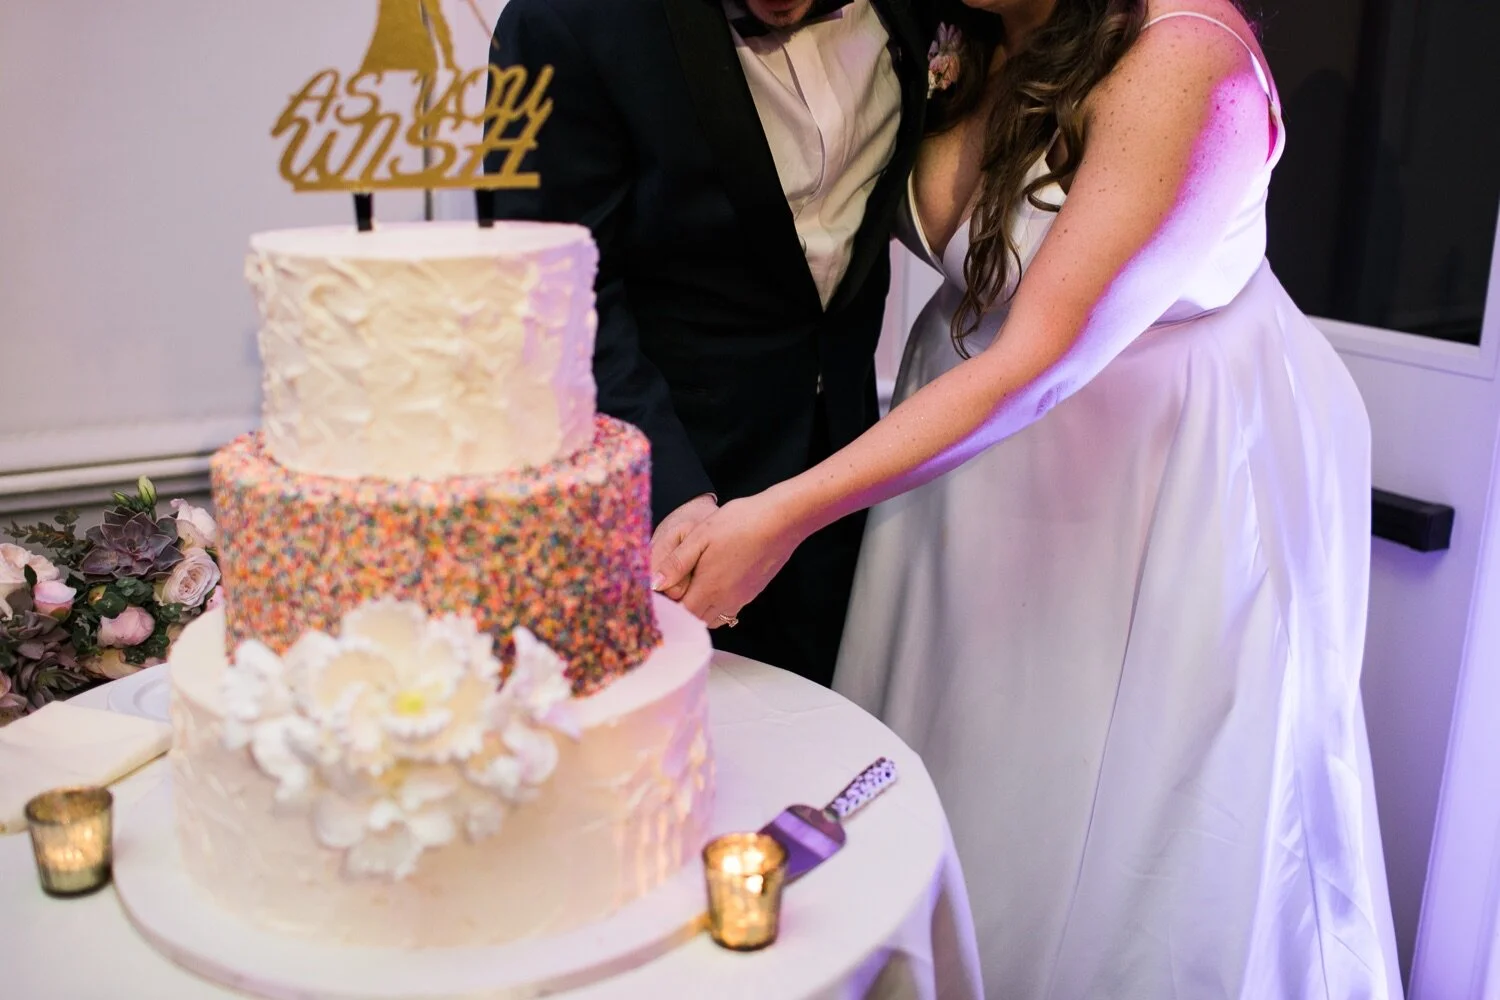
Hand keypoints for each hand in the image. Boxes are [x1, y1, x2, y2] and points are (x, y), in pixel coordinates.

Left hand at [656, 491, 806, 628]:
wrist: (781, 521)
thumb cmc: (739, 523)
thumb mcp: (700, 537)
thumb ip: (676, 563)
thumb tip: (655, 584)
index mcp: (709, 588)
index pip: (681, 614)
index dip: (668, 608)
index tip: (659, 594)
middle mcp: (726, 600)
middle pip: (696, 620)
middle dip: (682, 611)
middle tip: (673, 590)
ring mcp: (742, 598)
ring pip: (713, 618)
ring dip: (700, 610)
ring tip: (692, 588)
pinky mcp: (753, 592)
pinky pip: (729, 610)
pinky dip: (717, 606)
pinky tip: (714, 584)